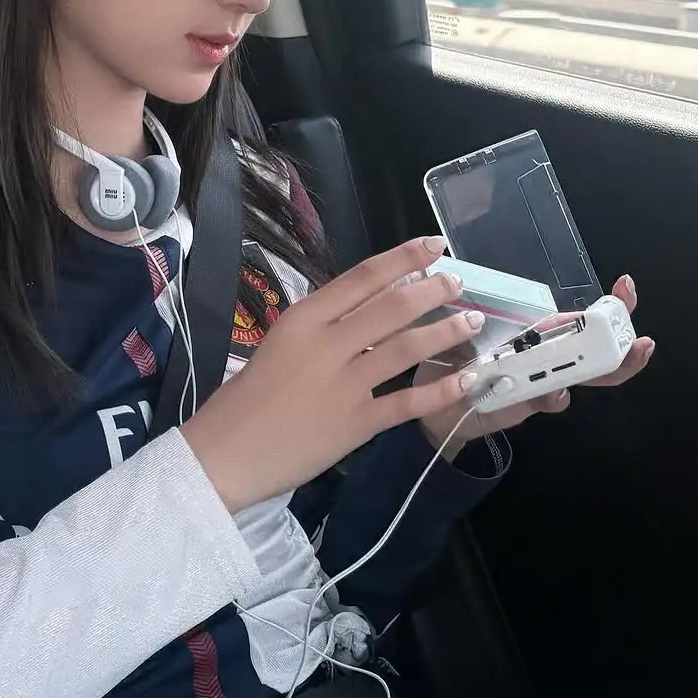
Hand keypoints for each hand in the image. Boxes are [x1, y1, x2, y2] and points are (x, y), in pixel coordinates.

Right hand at [181, 237, 487, 512]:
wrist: (227, 452)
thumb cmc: (248, 397)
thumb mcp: (281, 344)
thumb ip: (323, 326)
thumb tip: (371, 308)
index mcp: (304, 318)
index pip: (363, 277)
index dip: (404, 258)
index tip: (433, 245)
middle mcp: (327, 343)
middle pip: (392, 307)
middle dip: (433, 291)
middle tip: (459, 283)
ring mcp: (344, 384)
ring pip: (406, 348)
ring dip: (444, 332)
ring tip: (470, 322)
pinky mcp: (356, 423)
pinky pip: (408, 402)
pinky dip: (441, 390)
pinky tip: (467, 379)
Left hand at [418, 274, 654, 459]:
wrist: (437, 401)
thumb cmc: (454, 358)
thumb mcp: (464, 325)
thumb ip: (474, 306)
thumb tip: (472, 281)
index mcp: (539, 331)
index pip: (583, 317)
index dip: (612, 305)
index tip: (626, 287)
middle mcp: (548, 355)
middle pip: (598, 351)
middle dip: (625, 345)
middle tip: (642, 342)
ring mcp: (543, 381)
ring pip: (585, 377)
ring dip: (607, 369)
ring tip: (621, 360)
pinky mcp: (530, 404)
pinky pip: (552, 400)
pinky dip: (557, 395)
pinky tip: (556, 389)